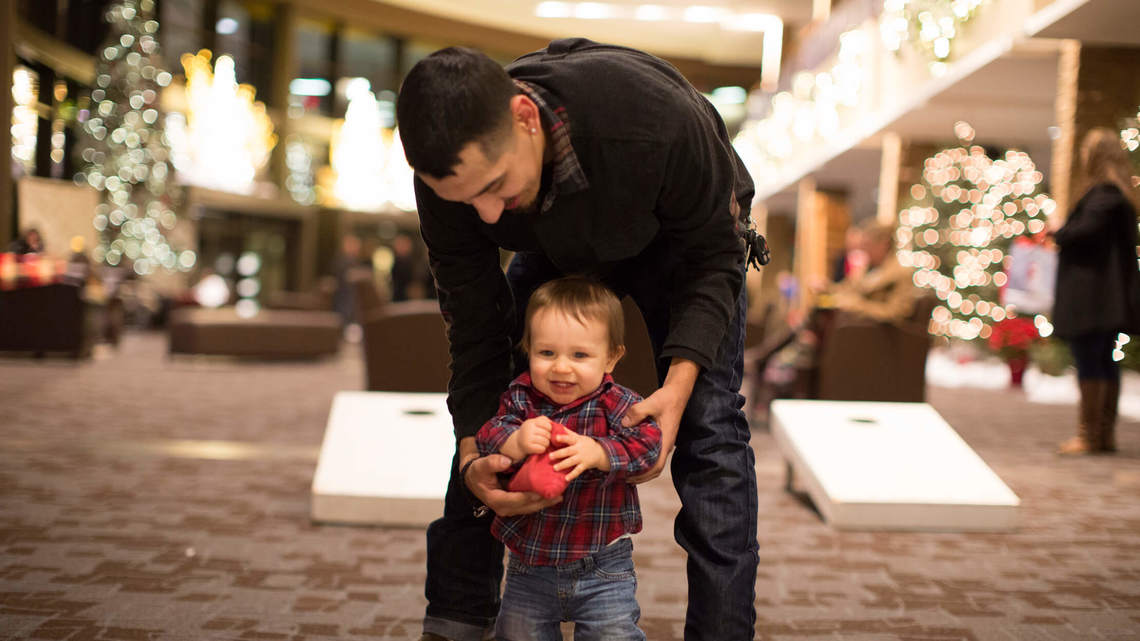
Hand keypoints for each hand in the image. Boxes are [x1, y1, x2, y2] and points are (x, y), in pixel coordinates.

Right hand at [464, 453, 561, 516]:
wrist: (474, 479)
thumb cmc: (478, 471)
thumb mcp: (481, 466)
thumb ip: (492, 463)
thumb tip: (506, 461)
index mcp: (496, 500)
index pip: (515, 500)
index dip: (529, 497)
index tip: (542, 492)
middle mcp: (504, 507)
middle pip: (526, 507)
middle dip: (542, 502)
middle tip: (558, 495)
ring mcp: (509, 508)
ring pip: (530, 508)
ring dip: (544, 503)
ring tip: (559, 496)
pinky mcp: (514, 505)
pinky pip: (529, 505)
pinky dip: (540, 501)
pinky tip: (551, 495)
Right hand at [517, 416, 553, 454]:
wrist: (518, 442)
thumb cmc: (529, 431)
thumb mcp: (534, 422)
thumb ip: (543, 419)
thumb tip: (552, 422)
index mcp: (531, 422)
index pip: (547, 425)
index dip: (550, 429)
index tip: (548, 431)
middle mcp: (529, 430)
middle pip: (547, 434)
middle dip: (549, 437)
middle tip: (547, 438)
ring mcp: (528, 439)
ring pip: (545, 442)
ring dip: (547, 444)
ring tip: (544, 443)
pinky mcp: (528, 447)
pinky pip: (542, 449)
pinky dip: (543, 449)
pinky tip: (540, 447)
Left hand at [550, 430, 607, 480]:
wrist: (601, 453)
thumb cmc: (586, 444)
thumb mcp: (579, 437)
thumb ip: (569, 433)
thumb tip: (558, 426)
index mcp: (578, 441)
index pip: (570, 438)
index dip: (563, 438)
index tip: (556, 438)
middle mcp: (580, 449)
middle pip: (568, 451)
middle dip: (559, 454)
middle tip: (550, 456)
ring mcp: (582, 458)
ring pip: (571, 462)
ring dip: (563, 465)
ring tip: (555, 468)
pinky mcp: (585, 465)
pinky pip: (578, 471)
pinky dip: (572, 475)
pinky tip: (566, 478)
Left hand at [625, 358, 697, 483]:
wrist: (677, 393)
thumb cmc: (666, 399)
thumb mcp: (651, 403)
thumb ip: (637, 412)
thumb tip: (624, 424)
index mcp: (665, 441)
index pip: (657, 466)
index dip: (644, 476)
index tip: (630, 478)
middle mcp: (665, 445)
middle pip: (654, 469)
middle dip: (639, 476)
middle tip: (621, 476)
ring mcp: (663, 442)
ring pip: (653, 461)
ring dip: (640, 468)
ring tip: (624, 469)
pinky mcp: (660, 437)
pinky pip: (651, 452)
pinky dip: (642, 458)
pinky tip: (630, 455)